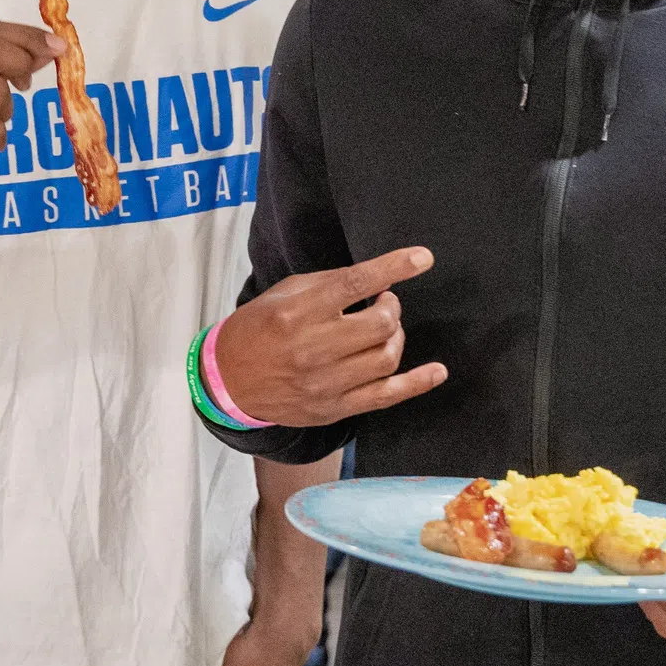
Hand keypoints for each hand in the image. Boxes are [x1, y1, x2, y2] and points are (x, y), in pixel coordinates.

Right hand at [216, 248, 443, 427]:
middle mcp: (313, 348)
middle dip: (392, 306)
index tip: (422, 257)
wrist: (229, 379)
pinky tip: (437, 371)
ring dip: (396, 336)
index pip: (355, 284)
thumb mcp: (284, 293)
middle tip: (384, 303)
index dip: (394, 267)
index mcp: (298, 312)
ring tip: (384, 330)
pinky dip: (418, 383)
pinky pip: (386, 396)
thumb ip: (329, 284)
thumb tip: (376, 278)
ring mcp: (325, 383)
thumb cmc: (258, 328)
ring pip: (387, 357)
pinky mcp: (334, 408)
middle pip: (380, 324)